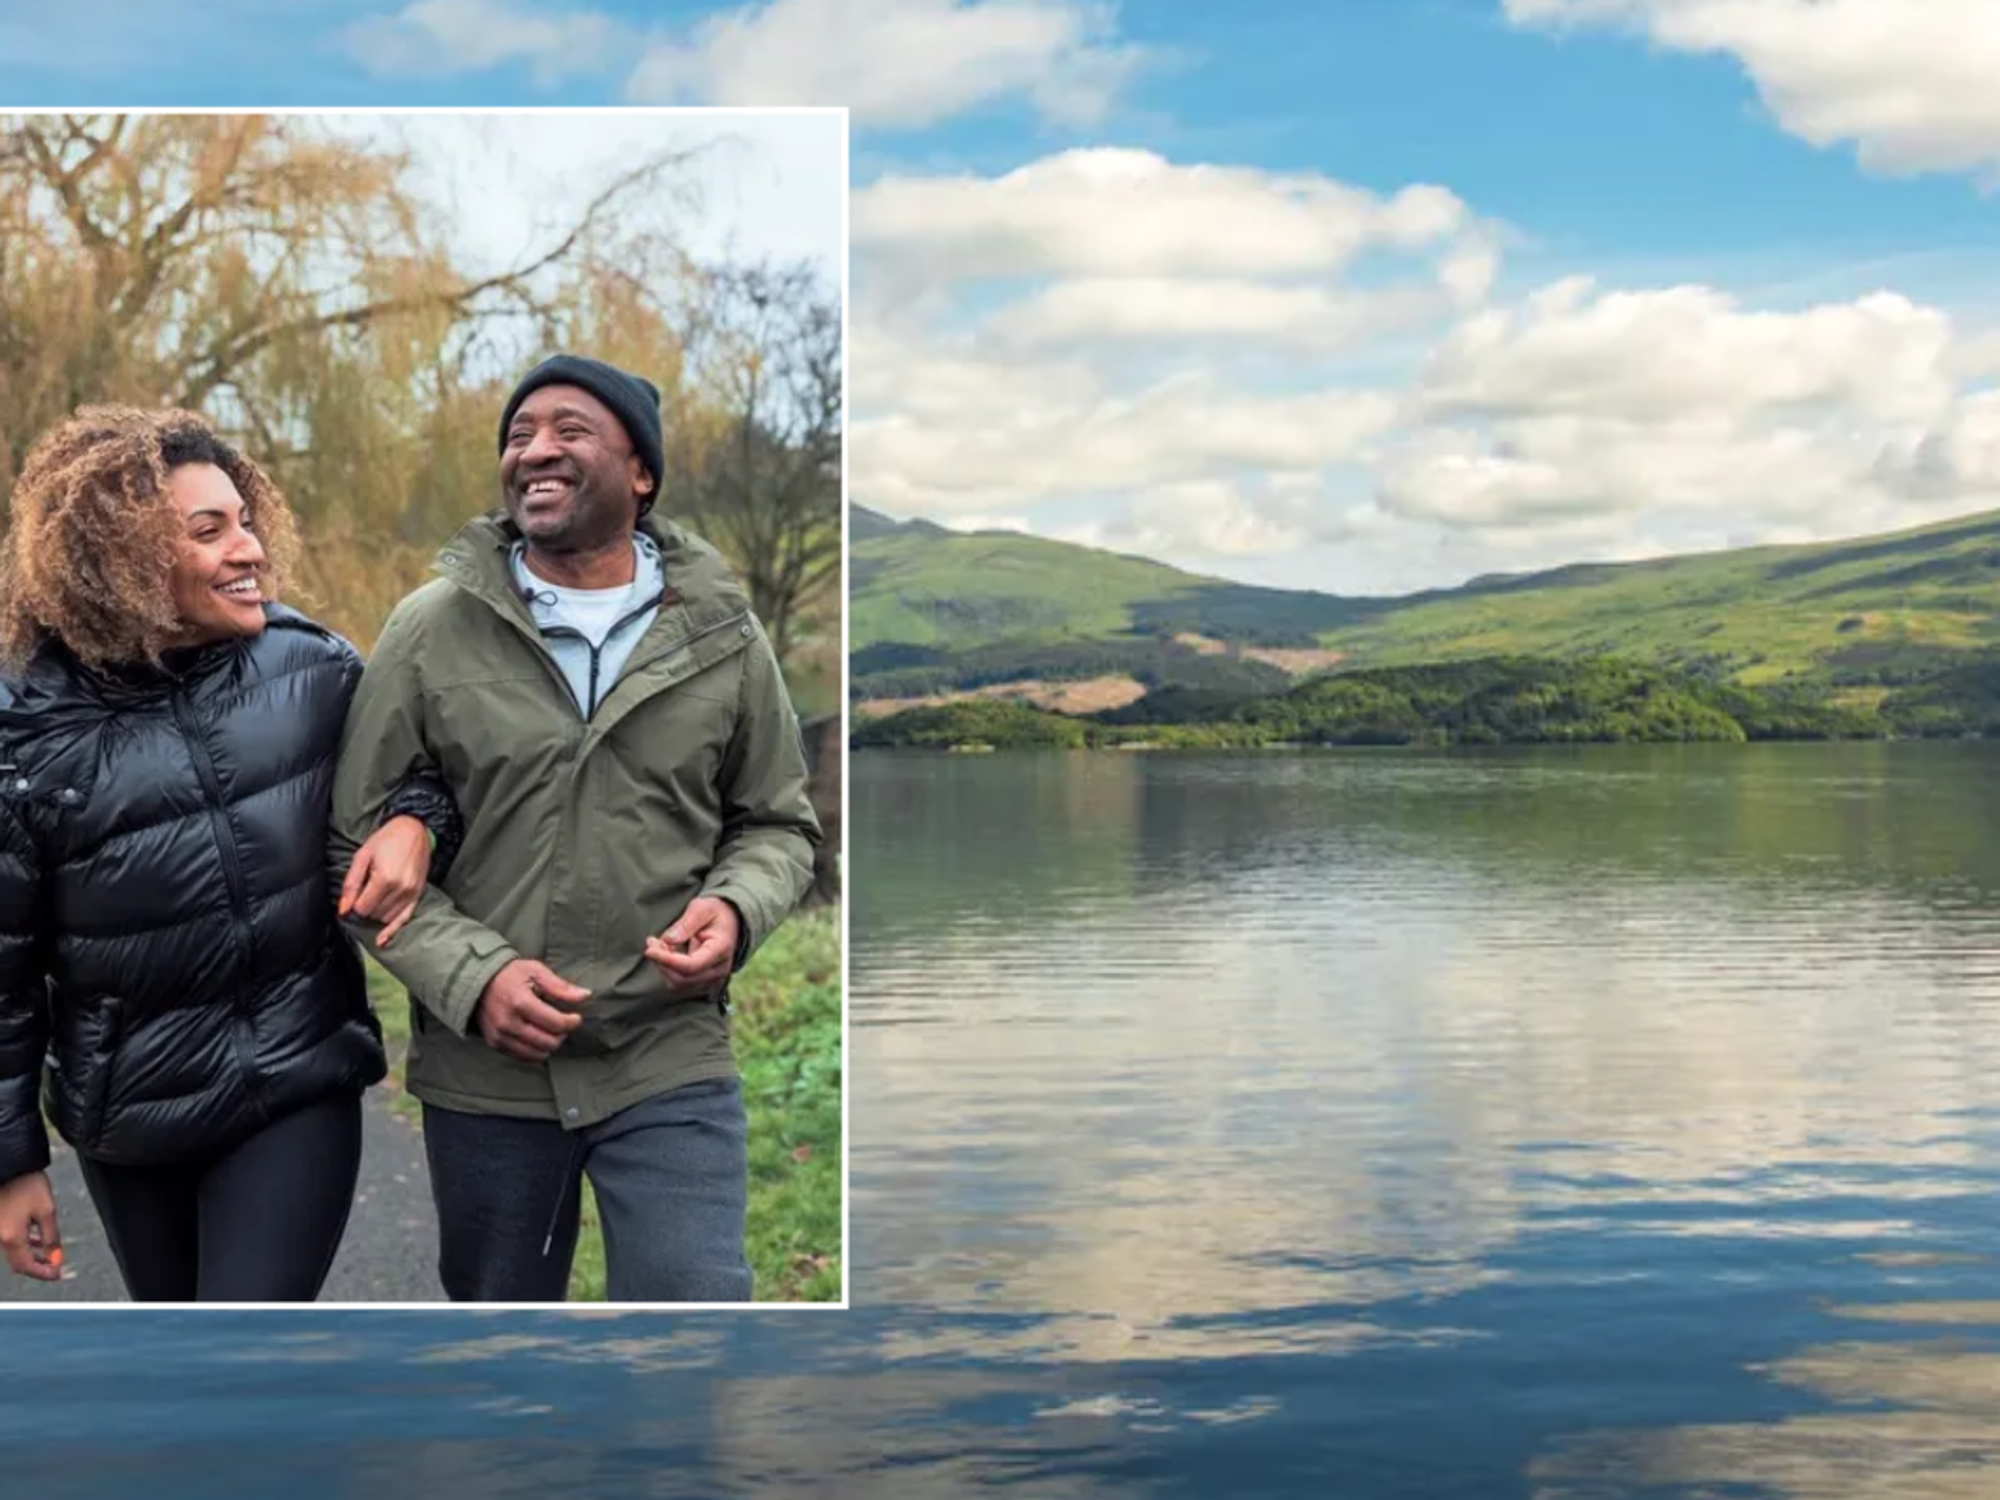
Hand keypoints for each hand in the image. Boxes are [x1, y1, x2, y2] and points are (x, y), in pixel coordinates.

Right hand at [0, 1172, 60, 1281]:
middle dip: (37, 1266)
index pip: (25, 1266)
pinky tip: (37, 1237)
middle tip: (54, 1267)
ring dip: (32, 1254)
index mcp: (11, 1237)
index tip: (57, 1275)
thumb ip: (51, 1237)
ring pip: (14, 1250)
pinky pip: (10, 1239)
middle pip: (18, 1262)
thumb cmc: (26, 1183)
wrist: (7, 1164)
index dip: (42, 1273)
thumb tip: (56, 1257)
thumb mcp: (46, 1210)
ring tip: (50, 1252)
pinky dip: (24, 1242)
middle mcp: (0, 1236)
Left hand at [339, 815, 433, 947]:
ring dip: (376, 914)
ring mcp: (411, 893)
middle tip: (363, 894)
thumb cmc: (387, 839)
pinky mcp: (418, 894)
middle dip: (365, 908)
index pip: (362, 909)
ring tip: (374, 898)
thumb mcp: (362, 856)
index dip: (353, 906)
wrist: (415, 829)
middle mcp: (400, 889)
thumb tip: (343, 909)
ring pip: (386, 918)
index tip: (352, 899)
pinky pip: (405, 918)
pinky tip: (382, 941)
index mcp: (384, 879)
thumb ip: (351, 885)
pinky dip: (392, 931)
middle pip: (374, 914)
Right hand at [475, 959, 590, 1063]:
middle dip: (562, 1034)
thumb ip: (560, 986)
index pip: (556, 1023)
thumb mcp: (535, 971)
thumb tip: (585, 995)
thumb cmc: (509, 974)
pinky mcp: (494, 1044)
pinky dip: (535, 1050)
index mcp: (520, 1003)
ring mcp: (500, 1036)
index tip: (576, 1017)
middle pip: (548, 1042)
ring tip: (551, 1030)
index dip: (572, 1022)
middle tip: (563, 1024)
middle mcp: (508, 1023)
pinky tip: (538, 1036)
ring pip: (537, 1054)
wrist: (477, 983)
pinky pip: (522, 1057)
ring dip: (550, 1044)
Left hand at [645, 897, 739, 993]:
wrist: (730, 921)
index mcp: (721, 950)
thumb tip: (669, 940)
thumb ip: (686, 923)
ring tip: (660, 944)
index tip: (649, 949)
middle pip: (682, 978)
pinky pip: (679, 982)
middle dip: (662, 961)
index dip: (667, 960)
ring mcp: (712, 979)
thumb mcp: (701, 908)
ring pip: (678, 983)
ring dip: (663, 965)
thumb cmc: (715, 912)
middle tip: (652, 942)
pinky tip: (667, 952)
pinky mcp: (702, 981)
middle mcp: (719, 970)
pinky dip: (668, 969)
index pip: (691, 965)